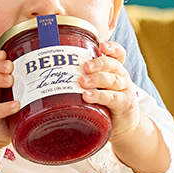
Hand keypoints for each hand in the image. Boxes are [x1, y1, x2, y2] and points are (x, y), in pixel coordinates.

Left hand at [80, 41, 167, 172]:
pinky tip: (87, 96)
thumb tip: (48, 72)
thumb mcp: (97, 88)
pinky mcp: (125, 104)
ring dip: (96, 79)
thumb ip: (82, 78)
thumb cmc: (104, 103)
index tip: (101, 45)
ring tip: (81, 82)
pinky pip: (113, 98)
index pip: (118, 54)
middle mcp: (122, 77)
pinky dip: (100, 96)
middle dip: (98, 63)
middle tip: (84, 66)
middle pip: (113, 64)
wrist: (123, 127)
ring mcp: (125, 90)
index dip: (112, 48)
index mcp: (115, 70)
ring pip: (112, 80)